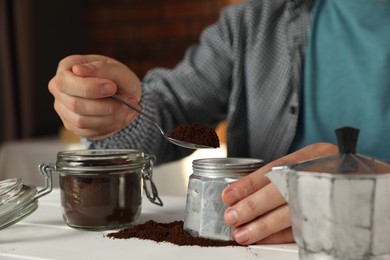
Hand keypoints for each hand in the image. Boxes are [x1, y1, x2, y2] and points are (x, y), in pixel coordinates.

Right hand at [48, 54, 141, 139]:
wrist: (123, 94)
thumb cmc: (116, 77)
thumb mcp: (116, 68)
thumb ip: (100, 68)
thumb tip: (78, 69)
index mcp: (66, 70)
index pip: (66, 82)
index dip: (89, 88)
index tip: (112, 87)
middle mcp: (60, 91)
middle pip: (75, 105)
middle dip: (107, 106)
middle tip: (130, 100)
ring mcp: (65, 111)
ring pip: (83, 122)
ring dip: (111, 117)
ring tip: (130, 108)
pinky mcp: (75, 127)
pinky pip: (91, 132)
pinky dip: (112, 126)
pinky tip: (124, 116)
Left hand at [221, 142, 337, 244]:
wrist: (370, 181)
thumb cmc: (332, 170)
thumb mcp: (311, 160)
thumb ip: (284, 172)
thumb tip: (243, 189)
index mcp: (316, 154)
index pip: (277, 168)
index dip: (250, 183)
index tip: (229, 194)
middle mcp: (324, 173)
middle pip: (283, 190)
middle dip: (253, 206)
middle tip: (232, 216)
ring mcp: (332, 196)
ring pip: (293, 213)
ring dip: (264, 226)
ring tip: (242, 233)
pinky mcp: (336, 218)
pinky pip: (305, 229)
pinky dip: (282, 235)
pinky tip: (265, 239)